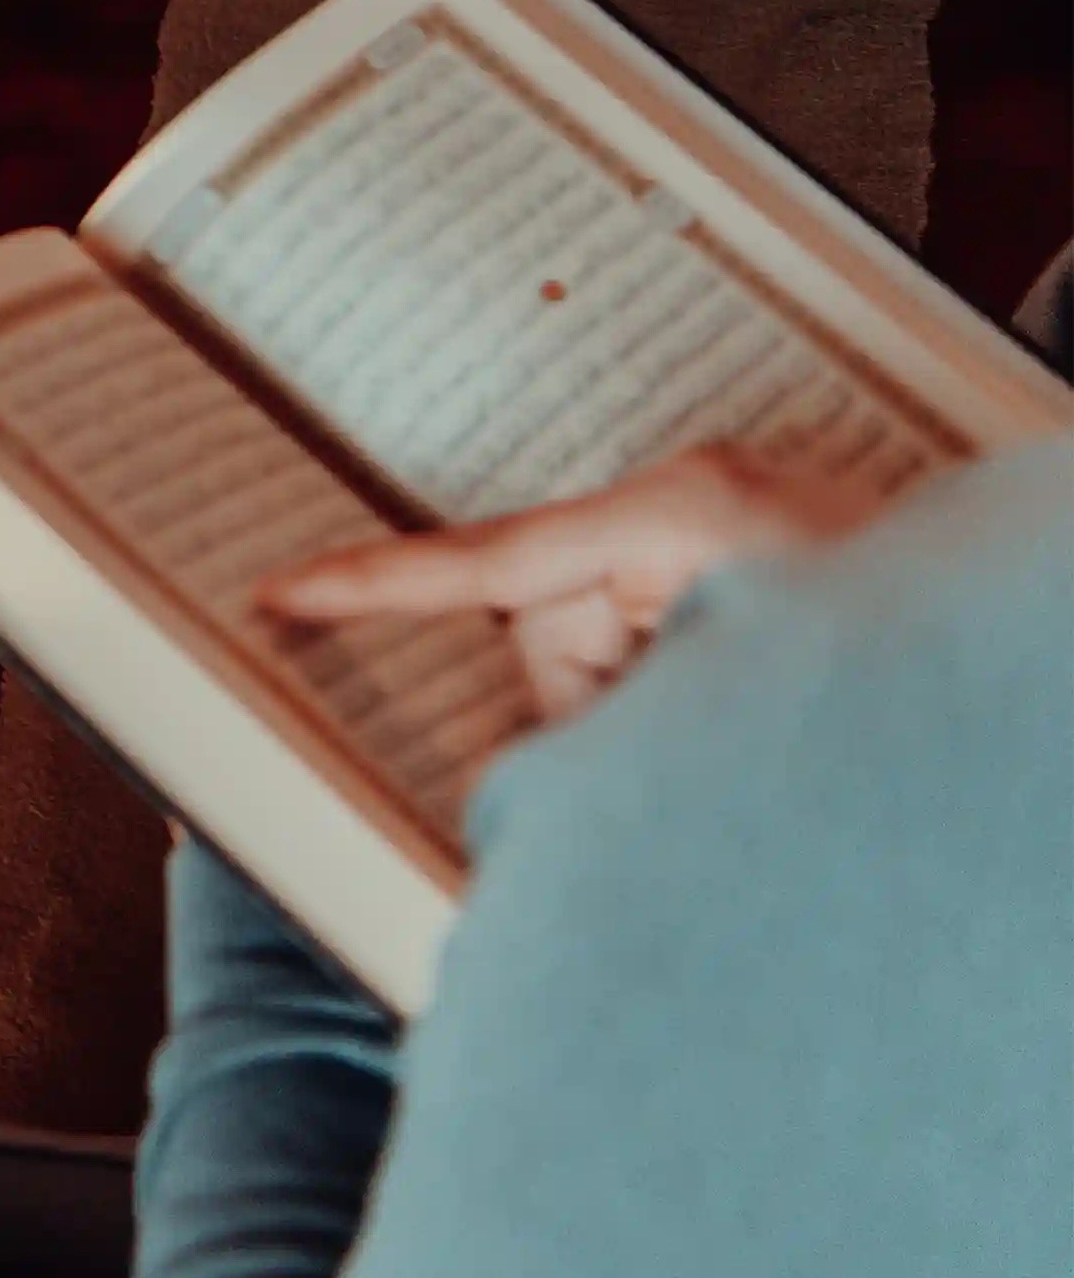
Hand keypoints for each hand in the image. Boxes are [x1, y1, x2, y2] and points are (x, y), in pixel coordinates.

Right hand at [258, 443, 891, 724]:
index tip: (280, 595)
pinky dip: (705, 694)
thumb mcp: (736, 703)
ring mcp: (752, 528)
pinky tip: (777, 731)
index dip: (371, 585)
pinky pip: (689, 640)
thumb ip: (611, 728)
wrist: (1044, 670)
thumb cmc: (918, 684)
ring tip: (765, 746)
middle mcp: (707, 506)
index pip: (487, 558)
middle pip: (561, 622)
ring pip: (627, 645)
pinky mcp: (789, 561)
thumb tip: (549, 771)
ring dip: (663, 711)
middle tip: (679, 763)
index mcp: (680, 516)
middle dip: (592, 704)